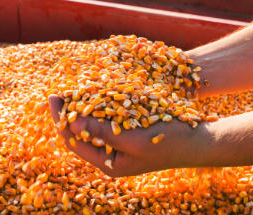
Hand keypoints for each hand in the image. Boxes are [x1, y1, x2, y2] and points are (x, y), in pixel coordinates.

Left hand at [48, 95, 211, 176]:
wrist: (199, 140)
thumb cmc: (169, 141)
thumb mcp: (134, 139)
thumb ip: (102, 132)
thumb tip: (71, 123)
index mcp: (108, 164)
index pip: (73, 141)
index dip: (60, 119)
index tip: (53, 97)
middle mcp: (111, 156)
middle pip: (79, 133)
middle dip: (68, 112)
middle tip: (59, 91)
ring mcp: (120, 144)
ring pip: (92, 124)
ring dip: (82, 107)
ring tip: (72, 89)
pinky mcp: (129, 132)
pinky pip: (107, 118)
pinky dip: (99, 106)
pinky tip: (95, 91)